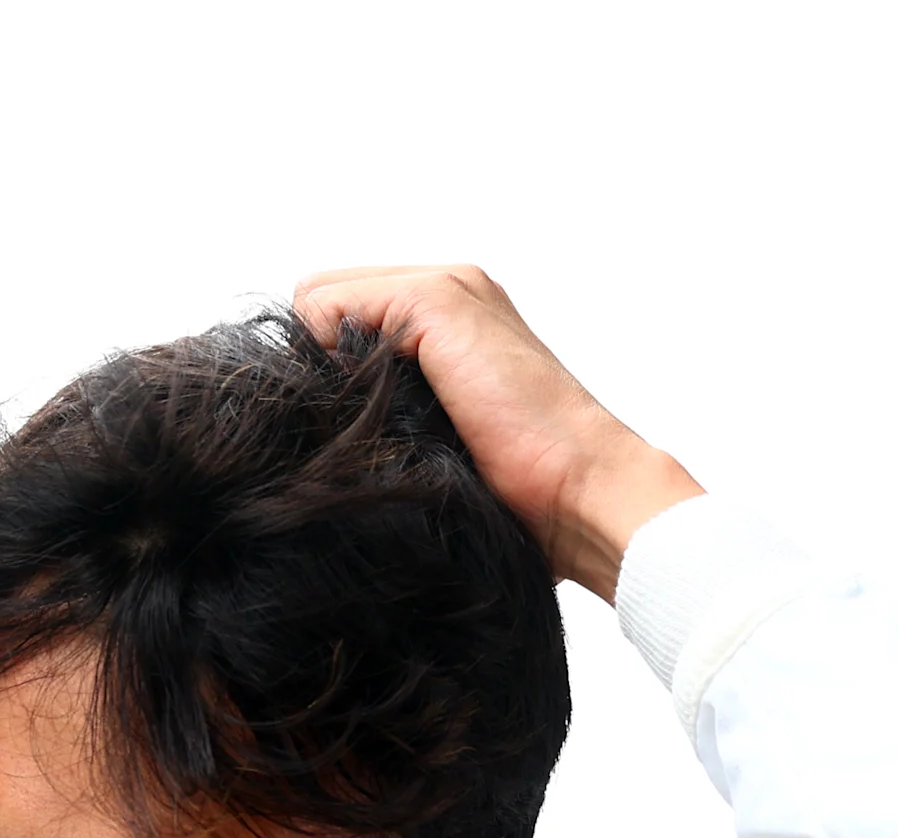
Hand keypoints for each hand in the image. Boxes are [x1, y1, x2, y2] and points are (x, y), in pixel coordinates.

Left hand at [291, 264, 702, 602]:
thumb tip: (321, 412)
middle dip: (322, 360)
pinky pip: (325, 307)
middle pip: (323, 299)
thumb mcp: (440, 435)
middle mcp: (450, 287)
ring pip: (318, 299)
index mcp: (456, 315)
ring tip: (376, 415)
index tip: (361, 420)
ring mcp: (445, 288)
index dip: (330, 366)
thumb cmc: (520, 487)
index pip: (342, 310)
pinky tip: (380, 405)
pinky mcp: (434, 301)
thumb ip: (393, 401)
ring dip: (327, 365)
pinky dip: (331, 359)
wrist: (578, 490)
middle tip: (363, 419)